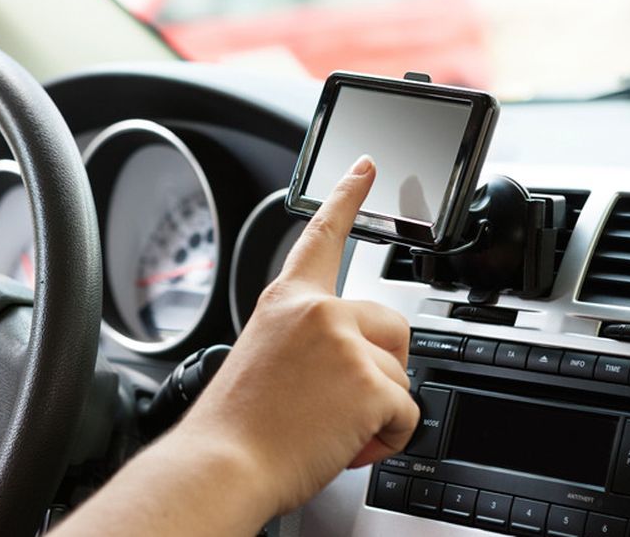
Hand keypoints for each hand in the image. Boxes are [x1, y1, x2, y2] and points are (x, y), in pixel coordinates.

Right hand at [175, 154, 418, 513]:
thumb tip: (350, 364)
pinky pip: (407, 414)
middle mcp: (318, 312)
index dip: (348, 196)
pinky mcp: (368, 381)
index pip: (322, 235)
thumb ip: (309, 344)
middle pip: (392, 325)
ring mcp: (345, 343)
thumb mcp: (266, 360)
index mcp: (287, 302)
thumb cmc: (236, 426)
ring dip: (376, 411)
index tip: (366, 166)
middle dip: (382, 368)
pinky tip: (345, 443)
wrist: (222, 464)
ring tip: (328, 428)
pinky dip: (385, 438)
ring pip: (399, 375)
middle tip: (339, 402)